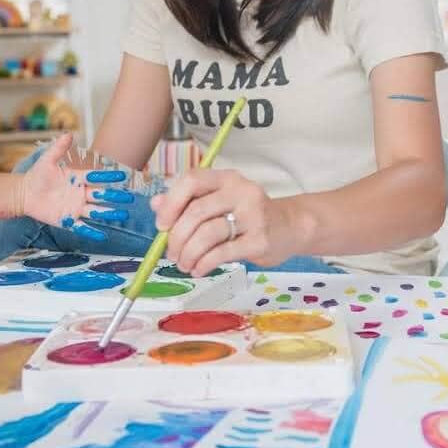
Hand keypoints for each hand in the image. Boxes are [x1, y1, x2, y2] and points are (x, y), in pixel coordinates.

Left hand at [16, 134, 128, 241]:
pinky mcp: (68, 221)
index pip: (96, 177)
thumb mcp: (47, 160)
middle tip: (129, 198)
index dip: (108, 177)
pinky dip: (91, 232)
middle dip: (115, 196)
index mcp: (78, 178)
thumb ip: (58, 148)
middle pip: (101, 195)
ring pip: (96, 211)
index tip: (123, 175)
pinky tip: (102, 235)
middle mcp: (81, 193)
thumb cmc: (37, 175)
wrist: (24, 193)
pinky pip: (82, 227)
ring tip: (123, 215)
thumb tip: (68, 134)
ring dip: (109, 213)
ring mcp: (75, 208)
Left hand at [152, 168, 295, 276]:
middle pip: (196, 212)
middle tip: (172, 254)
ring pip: (207, 234)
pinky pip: (222, 253)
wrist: (291, 227)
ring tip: (184, 265)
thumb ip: (189, 202)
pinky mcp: (260, 240)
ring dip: (188, 254)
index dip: (171, 203)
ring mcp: (253, 215)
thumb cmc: (249, 215)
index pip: (191, 180)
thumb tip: (156, 205)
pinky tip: (199, 269)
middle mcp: (241, 191)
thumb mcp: (220, 202)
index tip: (162, 225)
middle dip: (177, 237)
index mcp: (226, 178)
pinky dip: (204, 263)